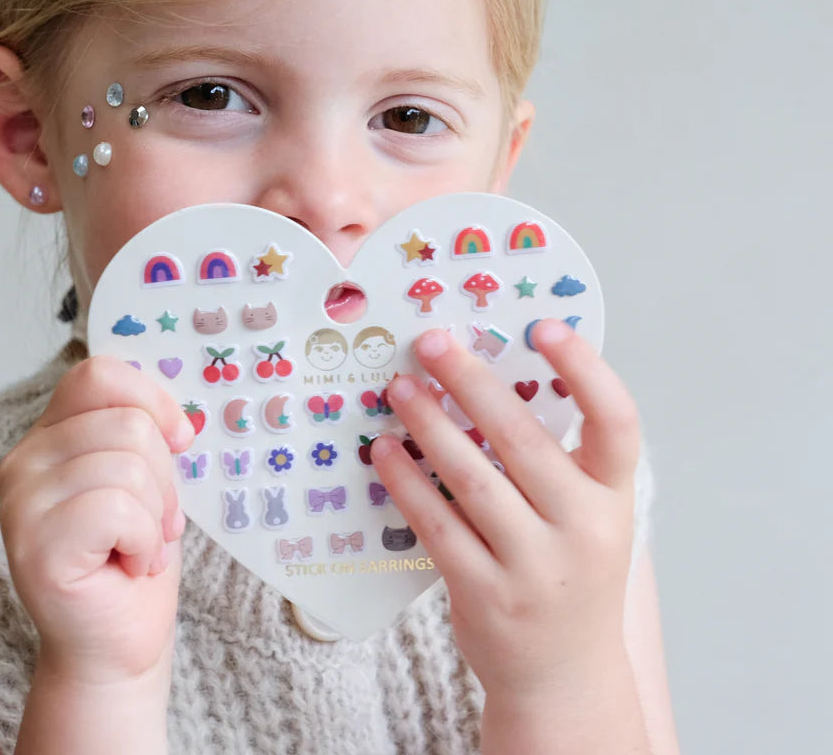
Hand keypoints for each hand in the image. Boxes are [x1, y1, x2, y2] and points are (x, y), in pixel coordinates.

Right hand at [0, 355, 195, 686]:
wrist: (118, 645)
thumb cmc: (134, 558)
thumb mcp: (144, 477)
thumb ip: (140, 434)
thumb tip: (173, 418)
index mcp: (48, 435)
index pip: (98, 375)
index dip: (151, 398)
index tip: (180, 437)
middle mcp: (22, 461)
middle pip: (128, 423)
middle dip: (164, 477)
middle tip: (151, 525)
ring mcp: (21, 503)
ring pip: (128, 464)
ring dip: (154, 515)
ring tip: (137, 548)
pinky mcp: (34, 545)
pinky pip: (118, 508)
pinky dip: (144, 540)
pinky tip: (127, 565)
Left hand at [370, 320, 640, 698]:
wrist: (564, 676)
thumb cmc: (570, 570)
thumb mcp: (586, 513)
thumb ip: (555, 454)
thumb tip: (488, 370)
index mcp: (613, 497)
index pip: (616, 422)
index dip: (585, 369)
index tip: (544, 326)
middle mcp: (583, 529)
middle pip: (523, 439)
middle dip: (470, 382)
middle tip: (430, 342)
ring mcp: (534, 567)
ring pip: (471, 478)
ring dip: (429, 424)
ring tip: (399, 388)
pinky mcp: (484, 594)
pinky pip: (436, 524)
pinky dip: (407, 481)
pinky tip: (385, 451)